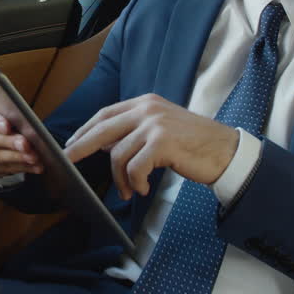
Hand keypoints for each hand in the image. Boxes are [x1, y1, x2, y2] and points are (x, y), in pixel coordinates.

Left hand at [62, 93, 237, 199]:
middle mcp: (148, 109)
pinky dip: (135, 182)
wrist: (226, 151)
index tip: (71, 143)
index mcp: (145, 103)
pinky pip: (134, 167)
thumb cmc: (193, 144)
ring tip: (130, 190)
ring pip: (118, 154)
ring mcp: (155, 124)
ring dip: (120, 179)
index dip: (85, 130)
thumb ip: (134, 132)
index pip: (105, 114)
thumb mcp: (160, 129)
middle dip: (80, 146)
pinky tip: (142, 189)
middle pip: (102, 129)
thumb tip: (102, 143)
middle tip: (68, 161)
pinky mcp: (162, 142)